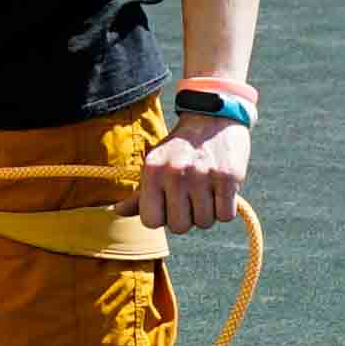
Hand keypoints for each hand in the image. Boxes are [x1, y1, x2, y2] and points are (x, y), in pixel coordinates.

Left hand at [135, 109, 251, 234]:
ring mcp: (202, 175)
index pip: (151, 221)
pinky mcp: (228, 177)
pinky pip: (225, 215)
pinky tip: (220, 191)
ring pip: (204, 222)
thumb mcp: (154, 165)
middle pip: (179, 227)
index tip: (169, 205)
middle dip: (186, 218)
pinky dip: (225, 209)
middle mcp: (174, 172)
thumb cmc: (179, 149)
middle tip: (191, 198)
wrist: (214, 118)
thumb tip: (117, 211)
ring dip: (207, 213)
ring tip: (206, 191)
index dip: (162, 218)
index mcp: (152, 170)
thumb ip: (139, 193)